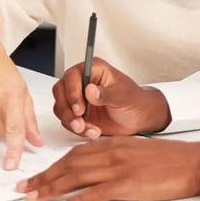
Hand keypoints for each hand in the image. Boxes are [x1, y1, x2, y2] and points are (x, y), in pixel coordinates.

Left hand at [17, 136, 199, 200]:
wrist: (193, 162)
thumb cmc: (170, 159)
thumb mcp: (138, 151)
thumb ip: (116, 157)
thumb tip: (96, 170)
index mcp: (114, 144)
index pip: (75, 154)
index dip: (52, 166)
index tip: (36, 177)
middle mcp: (112, 152)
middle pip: (69, 165)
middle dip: (44, 178)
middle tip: (23, 190)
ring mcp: (119, 168)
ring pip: (77, 177)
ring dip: (52, 189)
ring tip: (34, 199)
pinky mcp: (128, 184)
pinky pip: (96, 193)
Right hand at [52, 57, 170, 138]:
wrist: (139, 119)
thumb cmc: (135, 101)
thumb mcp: (124, 97)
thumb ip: (107, 94)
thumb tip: (90, 90)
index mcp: (94, 69)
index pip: (72, 76)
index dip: (72, 92)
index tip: (80, 108)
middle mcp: (82, 81)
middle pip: (61, 91)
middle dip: (68, 109)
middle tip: (80, 122)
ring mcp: (78, 97)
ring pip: (61, 107)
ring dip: (72, 121)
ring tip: (89, 128)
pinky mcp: (77, 113)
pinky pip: (67, 121)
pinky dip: (77, 129)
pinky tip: (92, 131)